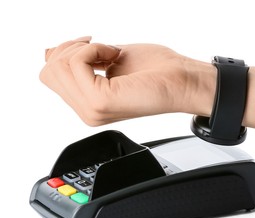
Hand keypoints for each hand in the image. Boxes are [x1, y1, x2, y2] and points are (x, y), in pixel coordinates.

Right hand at [40, 36, 215, 125]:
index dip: (65, 52)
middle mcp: (88, 111)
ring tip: (112, 52)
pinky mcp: (100, 102)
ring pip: (57, 68)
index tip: (92, 45)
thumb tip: (51, 51)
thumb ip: (80, 60)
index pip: (49, 76)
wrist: (183, 79)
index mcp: (89, 104)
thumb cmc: (157, 71)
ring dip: (85, 48)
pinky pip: (76, 64)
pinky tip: (115, 54)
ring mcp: (92, 110)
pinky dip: (93, 49)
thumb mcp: (109, 59)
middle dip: (71, 48)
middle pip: (48, 72)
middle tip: (103, 48)